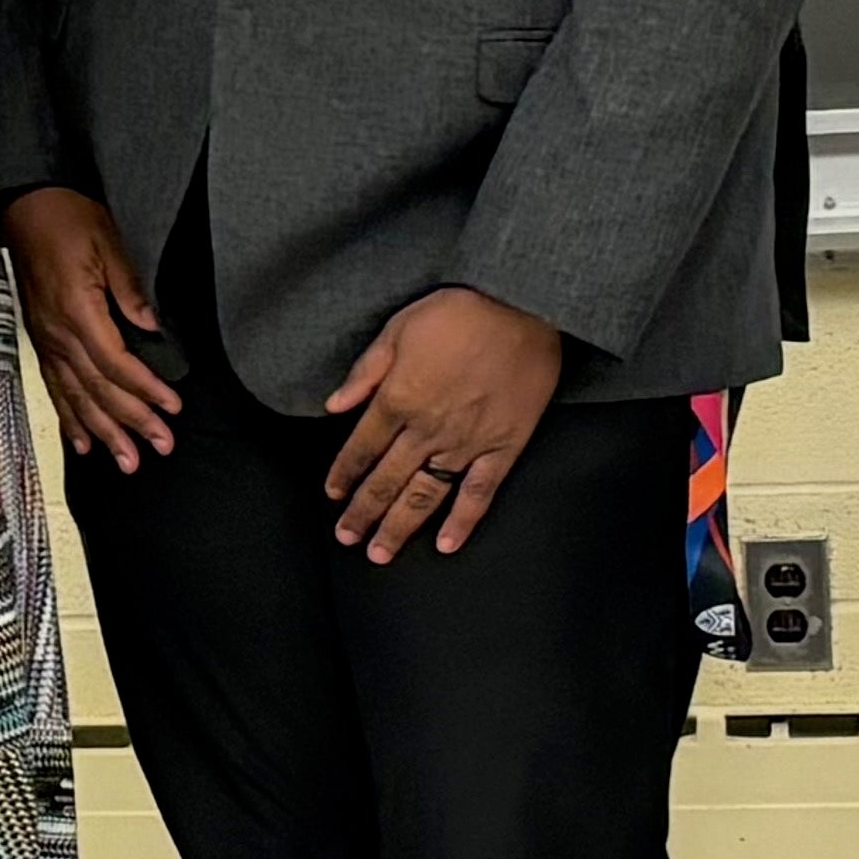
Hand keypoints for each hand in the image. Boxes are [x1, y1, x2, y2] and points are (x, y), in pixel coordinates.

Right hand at [3, 186, 178, 469]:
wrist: (24, 207)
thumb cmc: (68, 219)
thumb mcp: (109, 243)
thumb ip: (130, 290)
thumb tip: (152, 329)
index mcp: (77, 311)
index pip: (115, 363)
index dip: (145, 389)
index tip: (173, 407)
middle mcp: (58, 335)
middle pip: (98, 390)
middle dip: (132, 422)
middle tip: (160, 447)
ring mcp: (46, 341)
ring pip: (75, 398)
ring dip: (103, 433)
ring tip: (126, 461)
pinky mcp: (40, 341)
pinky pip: (54, 388)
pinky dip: (69, 418)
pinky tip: (82, 443)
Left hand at [320, 286, 565, 558]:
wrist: (524, 305)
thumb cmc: (460, 310)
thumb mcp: (399, 328)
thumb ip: (366, 372)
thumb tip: (333, 405)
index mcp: (398, 399)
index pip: (361, 448)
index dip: (344, 474)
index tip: (334, 495)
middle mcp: (426, 428)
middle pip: (386, 480)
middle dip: (362, 512)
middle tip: (347, 538)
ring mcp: (466, 442)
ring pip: (424, 495)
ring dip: (398, 526)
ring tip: (379, 553)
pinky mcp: (503, 447)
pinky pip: (479, 493)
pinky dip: (462, 522)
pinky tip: (445, 545)